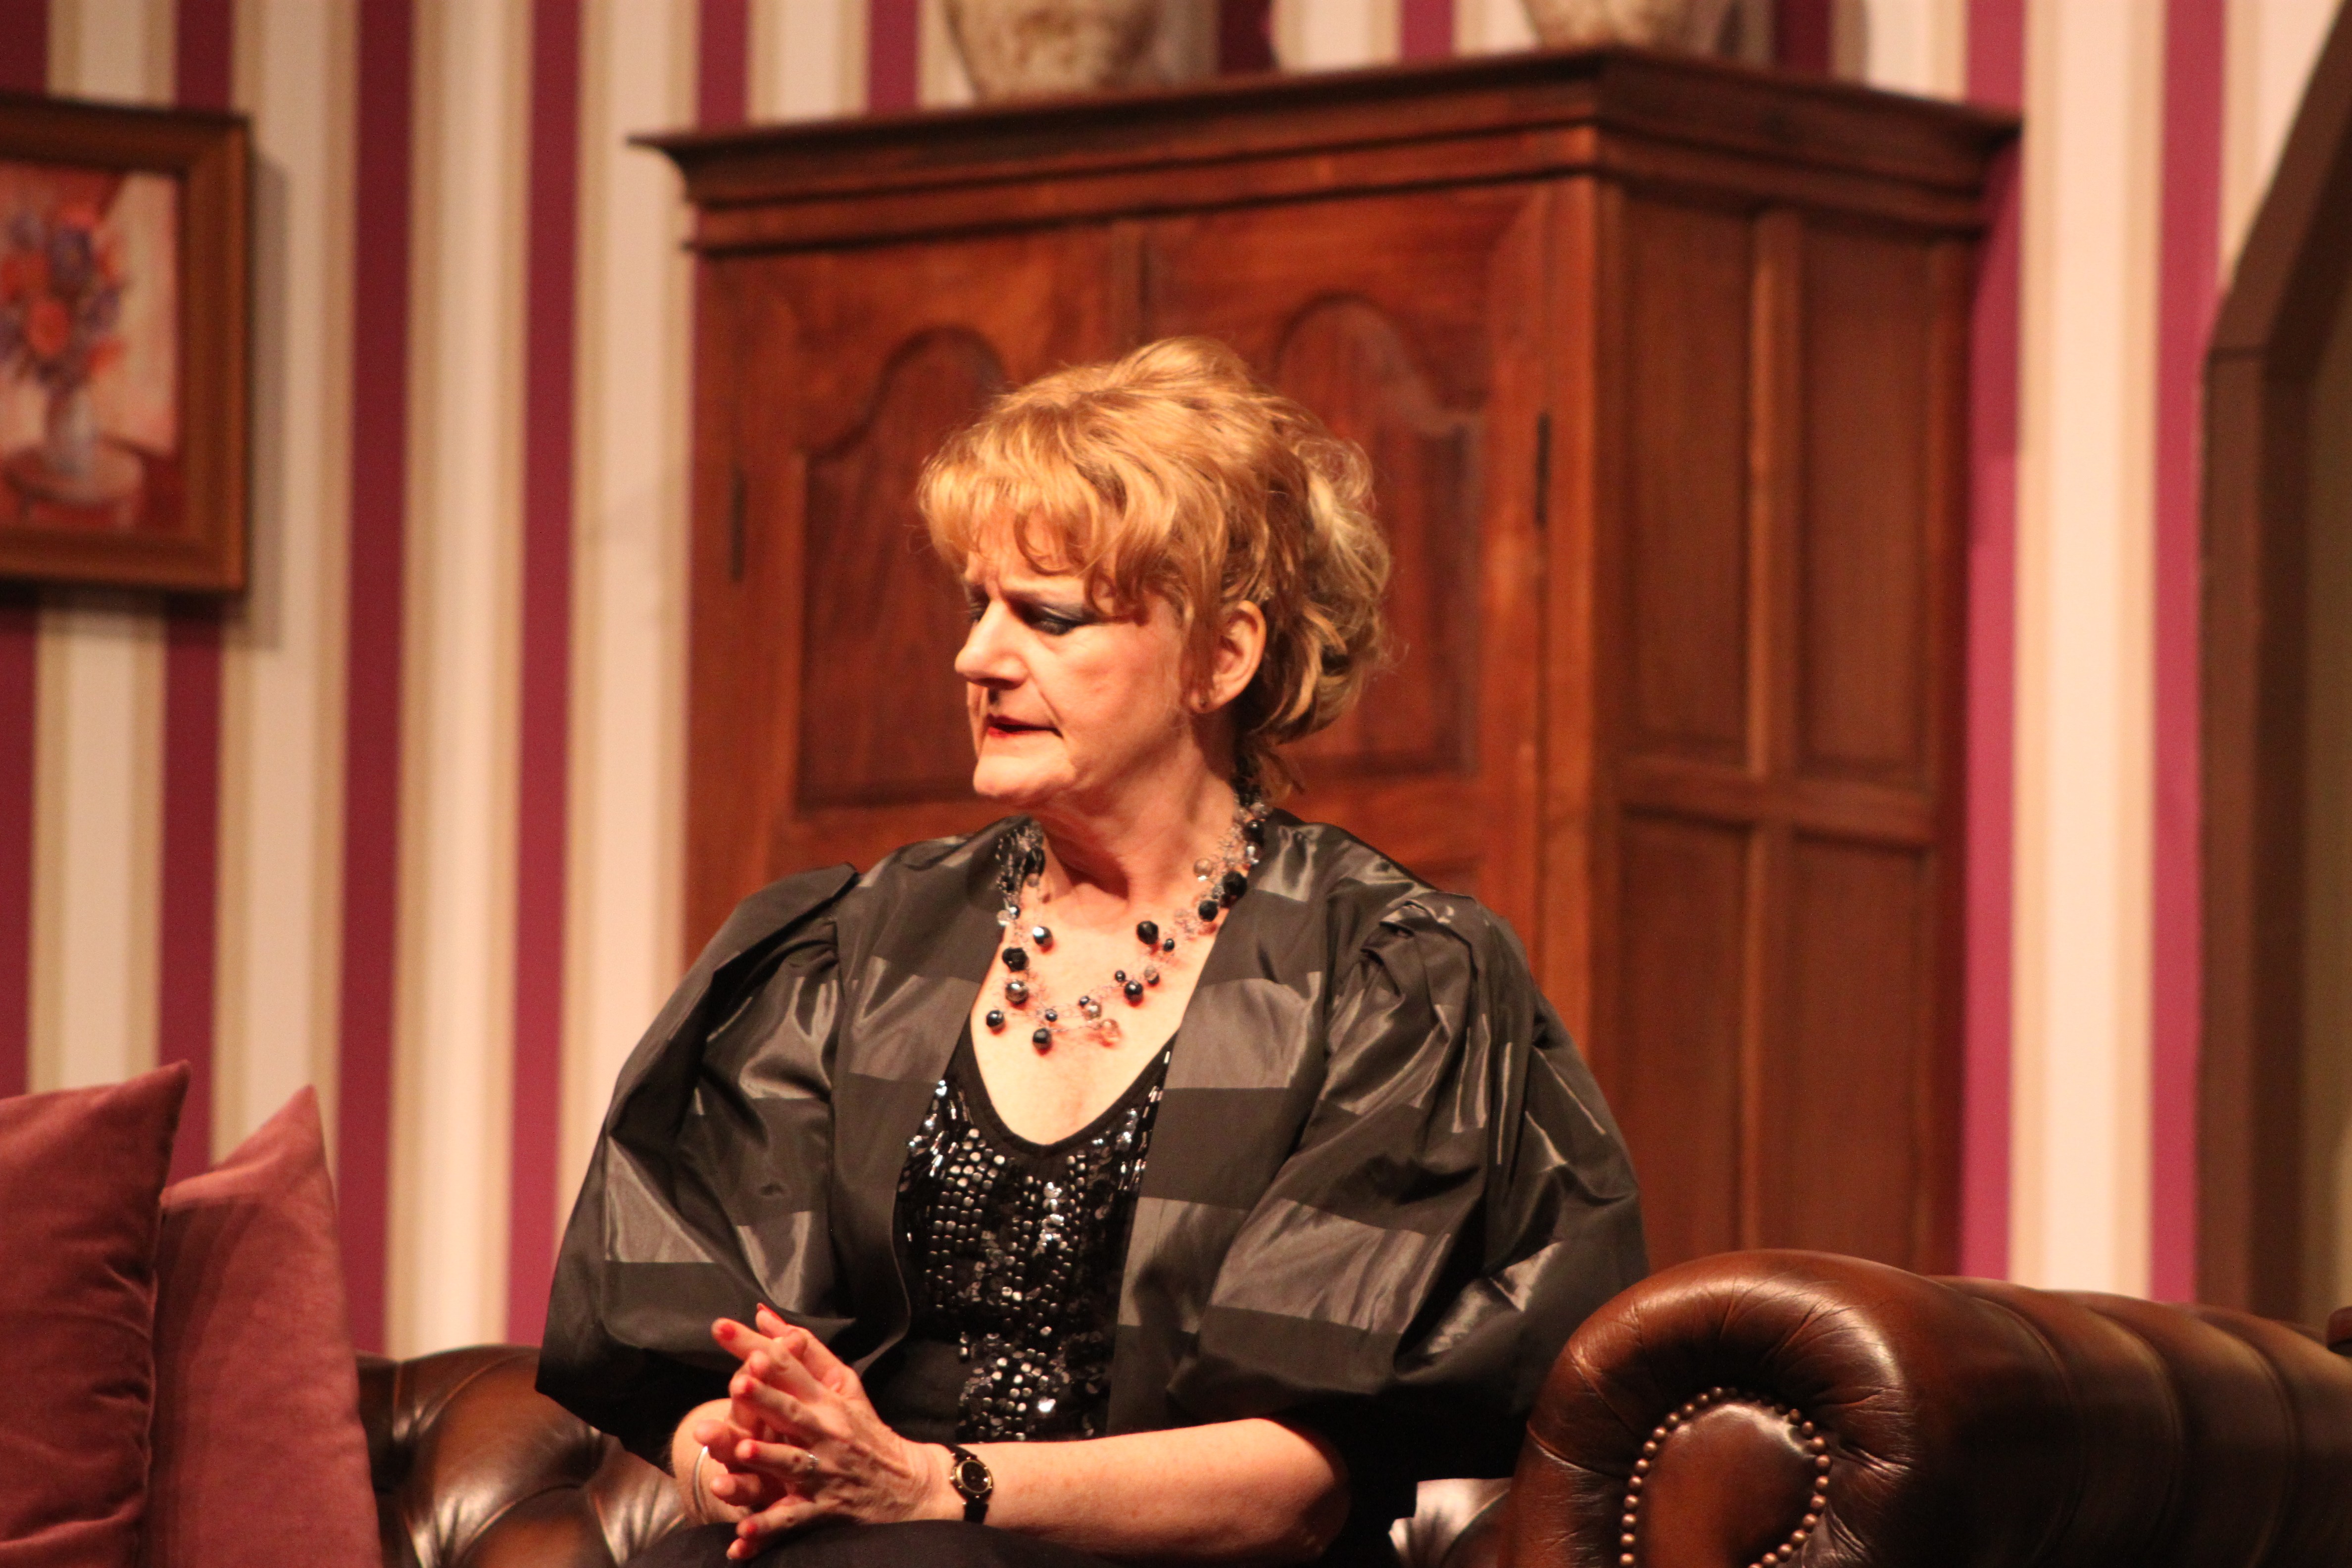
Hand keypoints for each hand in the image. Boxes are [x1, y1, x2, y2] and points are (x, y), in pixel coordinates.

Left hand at [707, 1308, 957, 1557]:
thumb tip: (764, 1317)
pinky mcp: (824, 1509)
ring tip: (740, 1453)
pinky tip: (742, 1537)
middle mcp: (826, 1433)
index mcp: (827, 1401)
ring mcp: (825, 1473)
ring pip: (792, 1464)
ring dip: (767, 1459)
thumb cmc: (866, 1430)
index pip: (789, 1367)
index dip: (757, 1348)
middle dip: (766, 1398)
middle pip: (792, 1412)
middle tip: (738, 1384)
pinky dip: (769, 1529)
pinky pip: (793, 1520)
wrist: (907, 1485)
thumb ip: (804, 1351)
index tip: (723, 1329)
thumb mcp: (844, 1385)